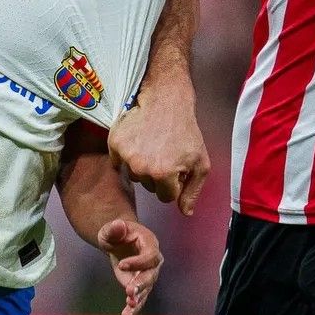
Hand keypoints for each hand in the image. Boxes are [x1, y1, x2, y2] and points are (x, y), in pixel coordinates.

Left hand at [97, 217, 162, 314]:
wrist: (118, 241)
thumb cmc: (115, 232)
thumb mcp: (111, 228)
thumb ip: (115, 228)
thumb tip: (118, 225)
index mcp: (150, 244)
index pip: (149, 256)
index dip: (137, 262)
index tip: (120, 265)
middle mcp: (153, 261)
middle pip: (151, 274)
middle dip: (140, 284)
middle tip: (129, 291)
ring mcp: (148, 274)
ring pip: (146, 289)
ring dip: (138, 299)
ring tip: (129, 307)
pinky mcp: (140, 285)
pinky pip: (139, 298)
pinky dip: (133, 308)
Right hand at [109, 75, 210, 214]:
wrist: (166, 101)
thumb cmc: (186, 132)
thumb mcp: (200, 163)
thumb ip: (193, 192)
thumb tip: (185, 213)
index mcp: (163, 174)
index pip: (165, 197)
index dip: (173, 184)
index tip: (176, 168)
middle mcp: (141, 168)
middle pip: (149, 187)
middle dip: (158, 175)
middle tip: (165, 153)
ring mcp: (126, 155)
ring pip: (134, 175)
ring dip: (143, 165)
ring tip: (153, 145)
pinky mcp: (114, 143)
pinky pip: (118, 161)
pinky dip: (127, 154)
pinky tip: (139, 141)